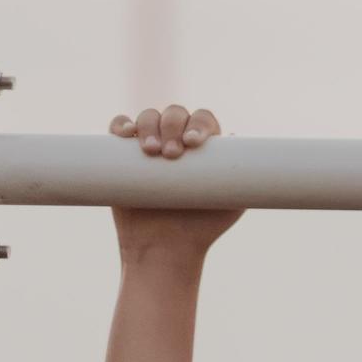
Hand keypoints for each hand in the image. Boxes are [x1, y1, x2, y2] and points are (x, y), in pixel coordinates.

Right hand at [107, 105, 240, 258]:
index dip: (199, 124)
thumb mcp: (231, 204)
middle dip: (172, 126)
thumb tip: (236, 138)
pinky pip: (118, 128)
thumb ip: (242, 178)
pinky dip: (120, 124)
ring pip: (148, 116)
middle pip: (174, 114)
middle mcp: (176, 141)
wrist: (165, 248)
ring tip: (151, 152)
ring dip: (148, 124)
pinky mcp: (122, 154)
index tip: (194, 143)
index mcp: (203, 148)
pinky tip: (125, 132)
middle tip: (171, 155)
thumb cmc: (202, 228)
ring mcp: (149, 145)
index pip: (203, 120)